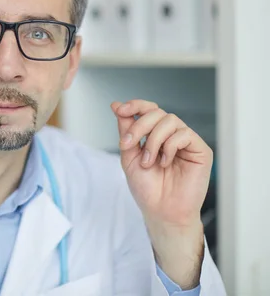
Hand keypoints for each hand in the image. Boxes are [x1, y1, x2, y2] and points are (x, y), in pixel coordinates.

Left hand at [110, 99, 211, 225]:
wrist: (161, 211)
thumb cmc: (147, 188)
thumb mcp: (129, 155)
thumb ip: (126, 130)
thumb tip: (116, 105)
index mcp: (155, 135)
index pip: (148, 110)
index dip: (135, 105)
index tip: (120, 110)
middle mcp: (171, 135)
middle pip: (156, 112)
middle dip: (139, 126)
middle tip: (129, 145)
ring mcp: (187, 142)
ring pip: (169, 120)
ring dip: (153, 140)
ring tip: (148, 161)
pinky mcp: (200, 150)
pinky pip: (183, 134)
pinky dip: (169, 147)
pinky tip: (165, 163)